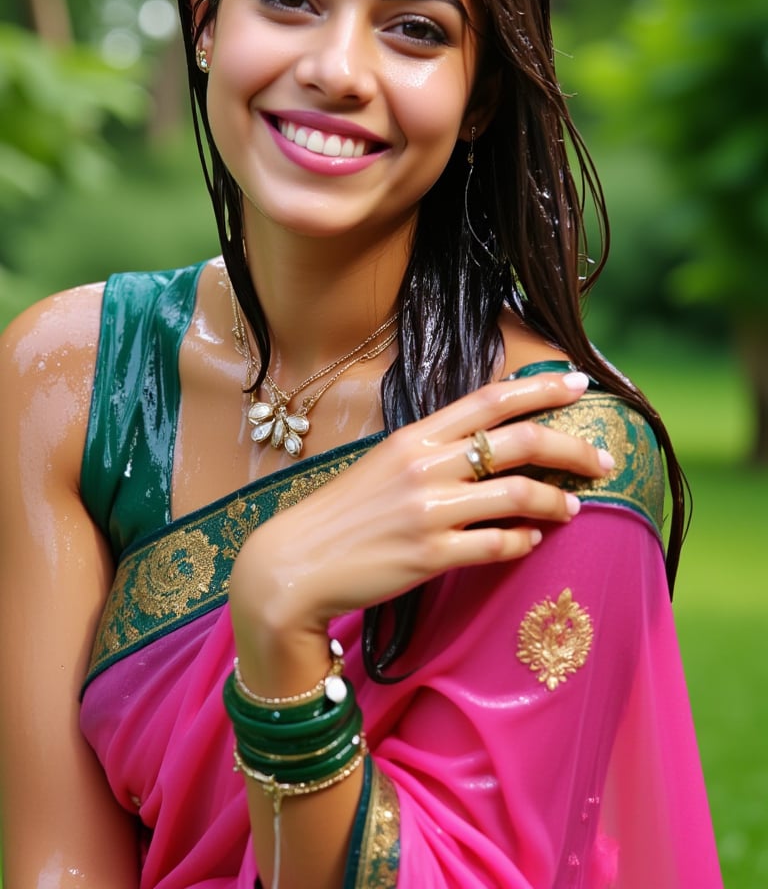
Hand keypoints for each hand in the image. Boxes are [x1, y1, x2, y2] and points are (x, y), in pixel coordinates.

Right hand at [229, 369, 611, 654]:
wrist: (294, 564)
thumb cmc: (343, 514)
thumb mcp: (385, 465)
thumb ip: (434, 451)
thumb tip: (488, 444)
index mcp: (415, 436)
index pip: (490, 400)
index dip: (540, 389)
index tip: (579, 383)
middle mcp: (426, 466)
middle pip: (518, 442)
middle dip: (571, 446)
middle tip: (603, 457)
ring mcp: (429, 511)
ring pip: (518, 494)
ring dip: (557, 500)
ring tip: (573, 506)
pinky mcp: (431, 555)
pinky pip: (499, 545)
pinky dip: (525, 541)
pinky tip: (533, 540)